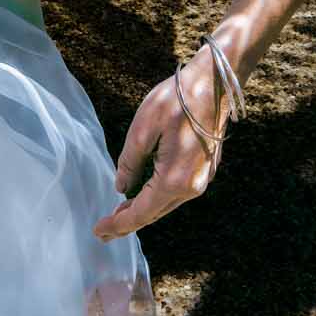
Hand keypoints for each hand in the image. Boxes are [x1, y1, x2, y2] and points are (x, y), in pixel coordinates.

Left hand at [93, 48, 233, 241]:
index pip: (141, 213)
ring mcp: (202, 179)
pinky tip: (145, 195)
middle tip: (104, 230)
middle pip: (154, 214)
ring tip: (120, 214)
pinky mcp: (206, 169)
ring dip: (143, 210)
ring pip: (166, 204)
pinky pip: (177, 192)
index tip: (98, 232)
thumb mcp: (142, 128)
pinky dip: (158, 198)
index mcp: (175, 180)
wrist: (216, 83)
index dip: (118, 224)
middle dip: (128, 222)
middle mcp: (192, 186)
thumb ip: (130, 162)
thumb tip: (122, 188)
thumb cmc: (177, 100)